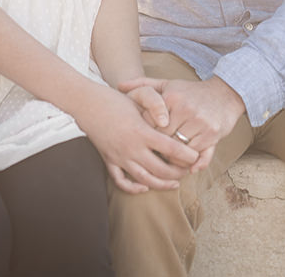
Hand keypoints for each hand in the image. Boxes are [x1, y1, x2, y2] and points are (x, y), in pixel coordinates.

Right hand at [73, 84, 197, 193]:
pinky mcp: (109, 161)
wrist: (88, 105)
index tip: (196, 156)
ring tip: (175, 183)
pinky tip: (145, 187)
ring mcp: (119, 157)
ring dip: (161, 184)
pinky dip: (133, 188)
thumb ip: (156, 104)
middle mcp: (130, 148)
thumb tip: (166, 122)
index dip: (186, 155)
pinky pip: (121, 181)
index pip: (170, 148)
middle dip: (177, 172)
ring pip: (143, 179)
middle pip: (159, 169)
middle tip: (189, 170)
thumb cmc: (116, 99)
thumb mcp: (139, 96)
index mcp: (141, 132)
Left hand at [119, 75, 244, 174]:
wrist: (226, 93)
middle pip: (164, 140)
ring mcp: (200, 123)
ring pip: (179, 151)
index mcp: (172, 99)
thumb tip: (119, 85)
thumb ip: (143, 85)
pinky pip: (196, 156)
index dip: (148, 135)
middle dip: (160, 148)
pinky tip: (188, 163)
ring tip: (172, 157)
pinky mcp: (213, 134)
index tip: (148, 138)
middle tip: (158, 152)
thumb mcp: (169, 84)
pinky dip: (192, 162)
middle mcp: (186, 110)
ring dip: (175, 158)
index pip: (150, 126)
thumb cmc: (192, 92)